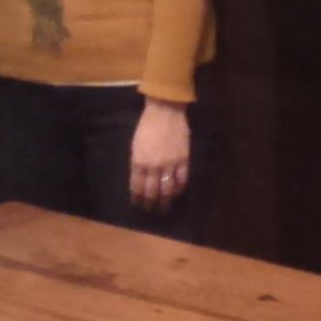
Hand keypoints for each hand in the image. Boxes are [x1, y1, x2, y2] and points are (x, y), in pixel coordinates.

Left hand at [129, 99, 190, 214]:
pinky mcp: (183, 160)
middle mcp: (153, 166)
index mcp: (139, 162)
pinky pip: (182, 180)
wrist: (165, 111)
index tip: (138, 204)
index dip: (138, 198)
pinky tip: (176, 193)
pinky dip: (178, 189)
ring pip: (167, 190)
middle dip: (151, 204)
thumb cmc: (147, 126)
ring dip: (165, 201)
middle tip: (151, 210)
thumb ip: (138, 164)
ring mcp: (170, 164)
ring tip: (164, 207)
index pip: (137, 187)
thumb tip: (141, 179)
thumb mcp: (136, 145)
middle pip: (152, 192)